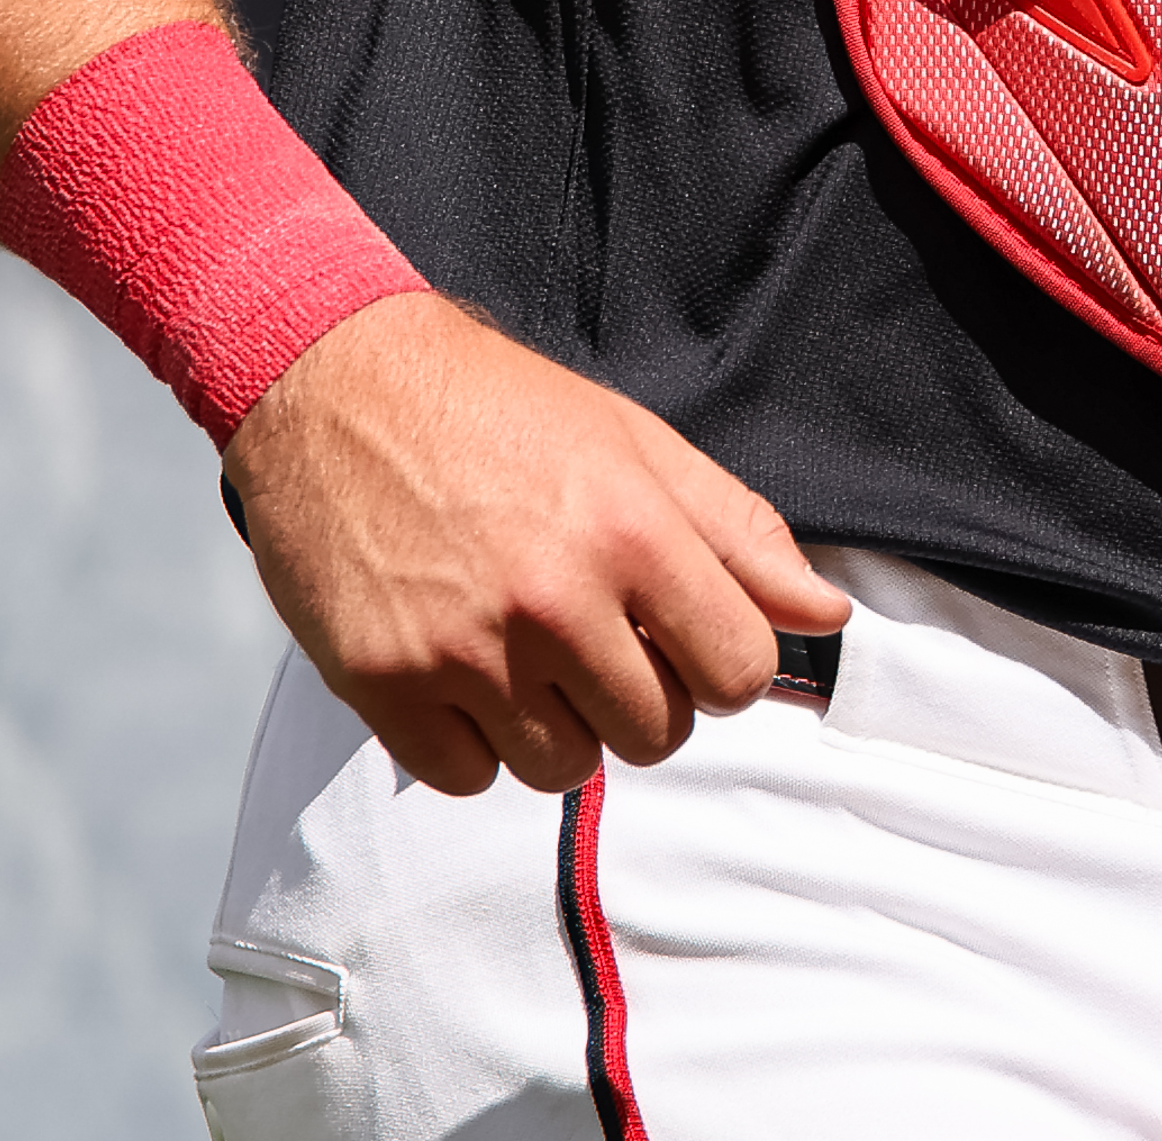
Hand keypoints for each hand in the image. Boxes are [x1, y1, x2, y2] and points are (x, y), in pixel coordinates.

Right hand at [220, 291, 850, 795]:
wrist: (335, 382)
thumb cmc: (496, 408)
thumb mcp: (635, 443)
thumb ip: (736, 534)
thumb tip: (826, 614)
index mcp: (630, 532)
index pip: (739, 673)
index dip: (722, 664)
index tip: (682, 639)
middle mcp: (553, 599)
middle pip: (657, 735)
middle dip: (643, 699)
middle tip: (597, 640)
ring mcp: (464, 650)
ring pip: (566, 769)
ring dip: (560, 727)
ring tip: (528, 652)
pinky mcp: (385, 684)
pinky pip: (470, 779)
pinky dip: (475, 743)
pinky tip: (464, 672)